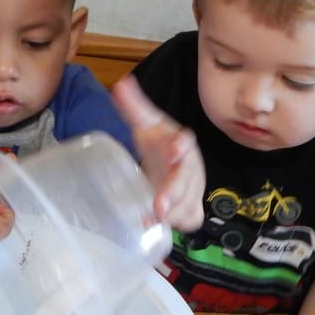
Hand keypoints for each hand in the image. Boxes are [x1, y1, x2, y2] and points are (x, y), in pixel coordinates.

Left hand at [112, 75, 204, 231]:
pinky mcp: (192, 207)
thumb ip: (134, 107)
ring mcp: (194, 189)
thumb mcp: (148, 124)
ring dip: (171, 214)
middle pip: (186, 181)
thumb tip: (120, 84)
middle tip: (158, 207)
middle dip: (173, 193)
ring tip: (148, 221)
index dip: (181, 145)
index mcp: (181, 143)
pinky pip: (190, 220)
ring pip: (189, 205)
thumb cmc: (160, 143)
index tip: (175, 149)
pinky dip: (177, 226)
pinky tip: (158, 229)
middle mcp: (191, 167)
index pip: (185, 141)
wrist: (175, 163)